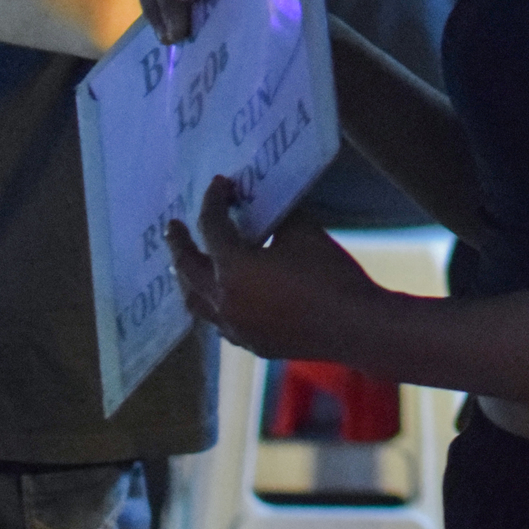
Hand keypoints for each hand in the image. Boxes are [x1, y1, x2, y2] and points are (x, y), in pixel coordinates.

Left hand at [165, 176, 381, 358]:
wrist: (355, 326)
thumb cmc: (328, 274)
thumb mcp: (303, 232)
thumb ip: (277, 218)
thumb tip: (267, 209)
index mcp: (233, 269)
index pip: (212, 228)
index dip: (213, 201)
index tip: (220, 184)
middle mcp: (225, 301)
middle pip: (188, 270)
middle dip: (179, 245)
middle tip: (172, 227)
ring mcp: (237, 329)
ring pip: (197, 304)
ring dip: (189, 281)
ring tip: (185, 267)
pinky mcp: (254, 344)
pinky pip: (220, 323)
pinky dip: (214, 305)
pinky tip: (222, 299)